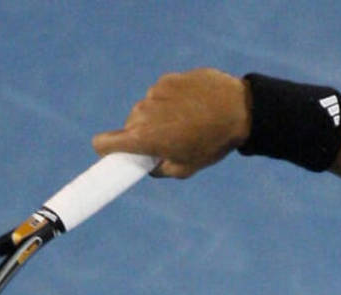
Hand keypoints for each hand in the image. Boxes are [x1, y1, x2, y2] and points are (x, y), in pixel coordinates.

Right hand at [93, 68, 251, 178]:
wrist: (237, 110)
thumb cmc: (211, 143)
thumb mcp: (186, 167)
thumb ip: (160, 168)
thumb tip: (148, 165)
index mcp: (143, 137)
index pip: (103, 143)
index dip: (106, 150)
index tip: (112, 155)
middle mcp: (142, 112)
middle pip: (130, 127)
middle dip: (143, 136)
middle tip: (168, 143)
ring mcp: (154, 93)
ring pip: (147, 110)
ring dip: (159, 118)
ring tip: (187, 124)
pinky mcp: (166, 80)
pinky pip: (161, 95)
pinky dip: (171, 102)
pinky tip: (192, 107)